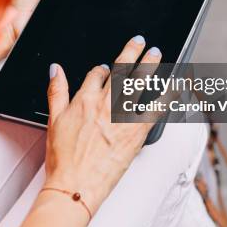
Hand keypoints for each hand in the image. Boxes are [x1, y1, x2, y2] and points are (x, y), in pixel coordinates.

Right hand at [43, 36, 161, 217]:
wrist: (76, 183)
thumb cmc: (64, 159)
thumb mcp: (53, 120)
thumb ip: (56, 91)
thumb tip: (55, 69)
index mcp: (84, 99)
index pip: (96, 74)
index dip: (102, 69)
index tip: (107, 69)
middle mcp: (105, 104)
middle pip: (122, 71)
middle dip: (132, 52)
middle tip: (140, 42)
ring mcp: (122, 117)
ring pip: (140, 83)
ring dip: (150, 65)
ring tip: (157, 54)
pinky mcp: (137, 132)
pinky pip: (156, 108)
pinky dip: (166, 94)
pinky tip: (174, 86)